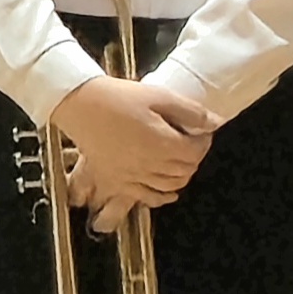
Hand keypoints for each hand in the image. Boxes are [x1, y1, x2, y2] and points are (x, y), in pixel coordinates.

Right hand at [44, 74, 217, 221]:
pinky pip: (146, 198)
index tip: (201, 131)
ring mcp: (132, 175)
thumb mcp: (158, 95)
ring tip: (181, 162)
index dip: (204, 141)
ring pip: (170, 186)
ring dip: (182, 175)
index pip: (196, 152)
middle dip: (194, 157)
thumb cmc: (115, 97)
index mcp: (162, 143)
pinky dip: (162, 197)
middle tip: (192, 143)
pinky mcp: (117, 180)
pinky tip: (169, 192)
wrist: (78, 105)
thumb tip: (214, 123)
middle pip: (185, 170)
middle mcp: (149, 164)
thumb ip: (190, 111)